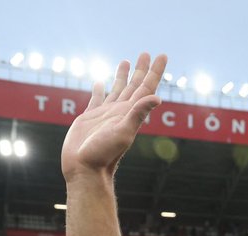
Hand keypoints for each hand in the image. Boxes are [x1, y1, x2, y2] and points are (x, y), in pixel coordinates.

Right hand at [61, 53, 166, 181]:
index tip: (162, 55)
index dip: (155, 71)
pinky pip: (96, 99)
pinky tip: (99, 82)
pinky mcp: (90, 119)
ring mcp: (105, 115)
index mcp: (130, 112)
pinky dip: (99, 89)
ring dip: (122, 76)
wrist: (85, 170)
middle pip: (134, 85)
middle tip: (146, 53)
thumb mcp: (124, 132)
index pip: (146, 87)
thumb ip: (138, 114)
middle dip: (141, 69)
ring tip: (126, 61)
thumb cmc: (104, 154)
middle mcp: (120, 112)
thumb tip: (157, 98)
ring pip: (117, 90)